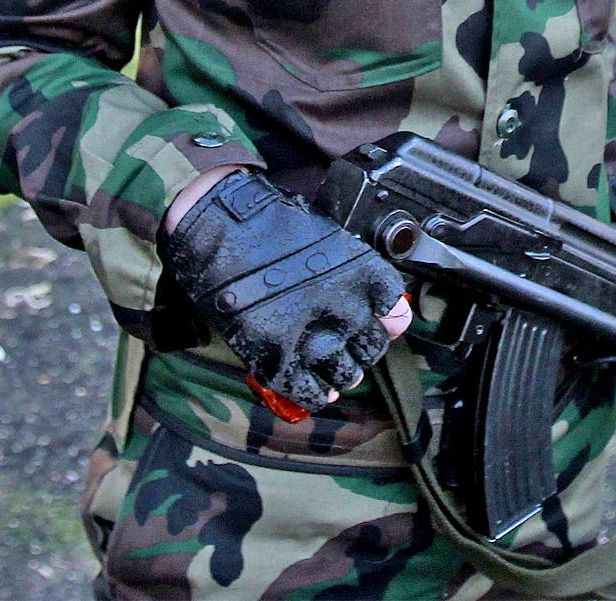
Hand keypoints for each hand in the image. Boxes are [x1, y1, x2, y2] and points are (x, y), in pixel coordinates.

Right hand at [160, 169, 406, 412]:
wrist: (219, 225)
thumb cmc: (271, 222)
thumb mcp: (330, 235)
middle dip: (362, 347)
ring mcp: (312, 336)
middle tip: (347, 342)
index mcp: (362, 274)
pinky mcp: (278, 358)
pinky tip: (313, 387)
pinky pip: (310, 393)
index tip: (377, 319)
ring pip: (346, 374)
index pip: (396, 313)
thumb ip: (358, 272)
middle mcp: (346, 308)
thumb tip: (383, 307)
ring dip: (341, 371)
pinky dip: (315, 393)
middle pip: (372, 347)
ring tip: (329, 362)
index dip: (386, 319)